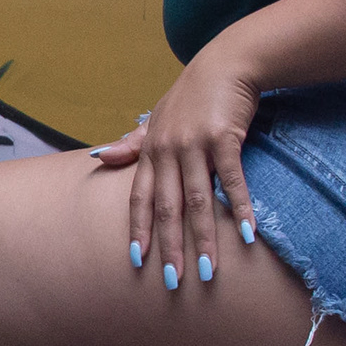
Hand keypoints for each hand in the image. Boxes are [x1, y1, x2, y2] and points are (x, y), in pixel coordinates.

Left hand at [92, 52, 260, 292]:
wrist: (226, 62)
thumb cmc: (191, 95)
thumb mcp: (158, 118)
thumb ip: (132, 144)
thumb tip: (98, 159)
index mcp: (151, 150)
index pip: (140, 197)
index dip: (139, 229)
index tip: (137, 261)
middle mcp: (168, 150)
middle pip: (167, 208)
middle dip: (169, 247)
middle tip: (173, 282)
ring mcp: (195, 144)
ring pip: (198, 201)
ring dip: (204, 239)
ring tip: (208, 272)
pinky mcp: (224, 137)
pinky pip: (232, 180)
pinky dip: (240, 209)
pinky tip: (248, 235)